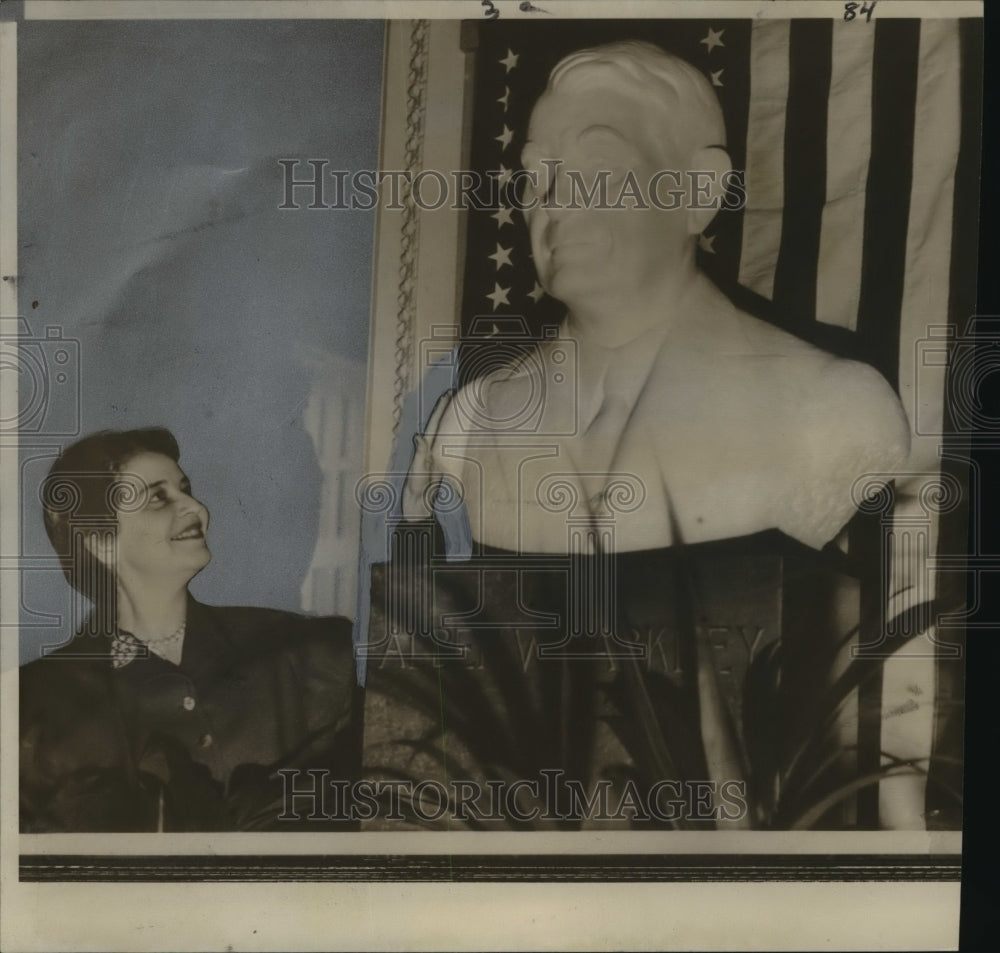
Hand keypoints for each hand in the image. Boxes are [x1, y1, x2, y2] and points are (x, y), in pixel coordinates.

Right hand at [401, 391, 453, 519]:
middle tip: (449, 392)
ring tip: (443, 404)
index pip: (438, 426)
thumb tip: (419, 436)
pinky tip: (426, 431)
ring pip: (433, 433)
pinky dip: (426, 435)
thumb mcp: (420, 474)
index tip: (448, 395)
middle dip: (442, 410)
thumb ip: (420, 455)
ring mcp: (426, 458)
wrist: (417, 510)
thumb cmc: (420, 493)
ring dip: (437, 420)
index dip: (442, 410)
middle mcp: (431, 452)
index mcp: (433, 452)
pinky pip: (424, 445)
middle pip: (437, 427)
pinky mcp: (420, 465)